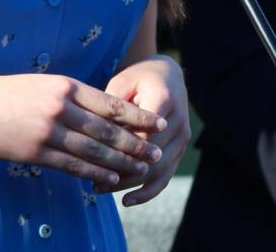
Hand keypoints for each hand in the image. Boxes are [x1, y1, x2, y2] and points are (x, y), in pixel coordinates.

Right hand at [0, 74, 166, 185]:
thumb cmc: (6, 93)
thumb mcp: (42, 84)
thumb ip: (71, 97)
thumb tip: (103, 112)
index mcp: (65, 85)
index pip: (111, 103)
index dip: (138, 116)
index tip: (159, 123)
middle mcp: (60, 107)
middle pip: (107, 129)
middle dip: (136, 144)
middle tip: (157, 154)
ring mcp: (48, 131)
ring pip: (94, 150)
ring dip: (120, 163)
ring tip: (139, 169)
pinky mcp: (35, 152)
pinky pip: (71, 165)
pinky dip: (93, 173)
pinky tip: (108, 179)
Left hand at [101, 55, 190, 204]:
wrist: (167, 76)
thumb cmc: (137, 78)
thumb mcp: (122, 82)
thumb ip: (113, 108)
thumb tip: (97, 137)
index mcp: (164, 99)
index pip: (141, 132)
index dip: (119, 149)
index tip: (93, 159)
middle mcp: (178, 121)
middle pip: (150, 156)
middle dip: (121, 171)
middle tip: (93, 181)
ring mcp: (182, 138)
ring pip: (158, 171)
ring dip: (130, 184)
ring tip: (101, 190)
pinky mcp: (180, 150)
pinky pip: (166, 176)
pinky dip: (147, 191)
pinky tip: (127, 200)